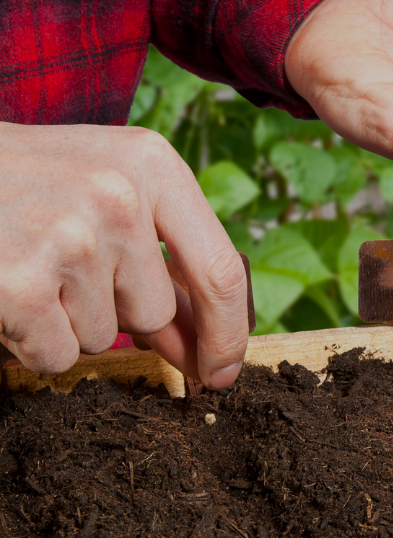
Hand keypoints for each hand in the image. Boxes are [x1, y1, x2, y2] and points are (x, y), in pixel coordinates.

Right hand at [0, 123, 249, 386]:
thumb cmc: (27, 182)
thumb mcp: (108, 190)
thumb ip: (162, 259)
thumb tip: (206, 350)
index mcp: (153, 166)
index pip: (221, 271)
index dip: (227, 335)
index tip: (222, 371)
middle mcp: (119, 197)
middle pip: (155, 313)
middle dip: (116, 313)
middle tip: (64, 265)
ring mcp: (69, 239)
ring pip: (102, 337)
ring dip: (68, 322)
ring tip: (31, 265)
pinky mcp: (21, 283)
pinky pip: (57, 355)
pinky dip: (31, 342)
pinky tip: (10, 292)